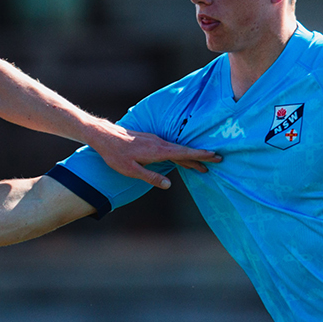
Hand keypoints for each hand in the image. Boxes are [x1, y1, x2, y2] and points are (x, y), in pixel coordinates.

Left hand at [88, 126, 220, 189]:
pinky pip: (171, 147)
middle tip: (218, 159)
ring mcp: (155, 140)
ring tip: (204, 162)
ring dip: (192, 156)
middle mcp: (159, 144)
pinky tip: (183, 157)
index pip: (183, 154)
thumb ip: (151, 177)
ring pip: (178, 149)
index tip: (214, 156)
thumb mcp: (131, 171)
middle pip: (185, 151)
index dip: (199, 156)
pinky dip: (180, 153)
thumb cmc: (115, 155)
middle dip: (201, 156)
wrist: (104, 136)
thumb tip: (169, 185)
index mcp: (157, 151)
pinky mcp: (151, 140)